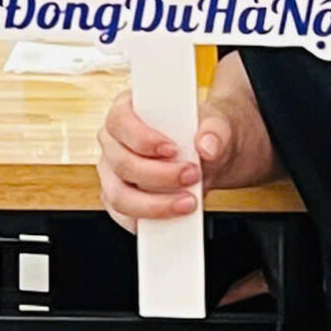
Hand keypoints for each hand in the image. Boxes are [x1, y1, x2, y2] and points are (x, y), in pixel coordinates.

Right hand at [97, 86, 241, 232]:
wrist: (210, 156)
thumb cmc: (203, 132)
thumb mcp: (218, 123)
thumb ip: (215, 130)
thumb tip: (208, 146)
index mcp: (127, 111)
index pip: (119, 120)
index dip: (142, 138)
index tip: (172, 149)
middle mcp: (113, 141)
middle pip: (122, 162)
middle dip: (158, 175)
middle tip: (192, 175)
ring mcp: (113, 172)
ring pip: (119, 195)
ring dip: (154, 204)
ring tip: (188, 201)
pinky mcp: (119, 197)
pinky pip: (123, 215)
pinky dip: (148, 220)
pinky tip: (172, 216)